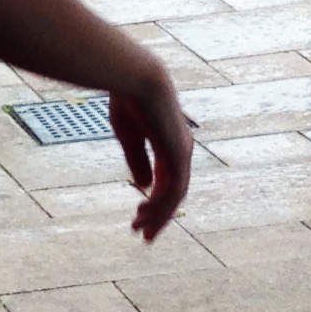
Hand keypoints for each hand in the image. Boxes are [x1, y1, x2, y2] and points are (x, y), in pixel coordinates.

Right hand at [110, 73, 191, 242]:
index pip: (168, 181)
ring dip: (158, 216)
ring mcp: (182, 153)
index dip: (155, 202)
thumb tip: (145, 185)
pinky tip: (144, 213)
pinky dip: (159, 206)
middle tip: (143, 235)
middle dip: (159, 216)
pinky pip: (171, 189)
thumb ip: (139, 160)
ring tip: (140, 231)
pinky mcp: (177, 154)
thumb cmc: (128, 99)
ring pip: (174, 197)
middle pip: (174, 194)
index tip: (138, 215)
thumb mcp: (130, 136)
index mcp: (170, 144)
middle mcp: (181, 151)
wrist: (135, 77)